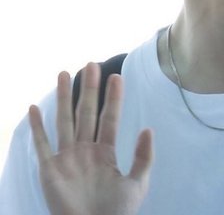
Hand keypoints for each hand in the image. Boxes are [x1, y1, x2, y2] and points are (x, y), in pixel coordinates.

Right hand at [29, 62, 153, 214]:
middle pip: (87, 112)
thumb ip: (144, 156)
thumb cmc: (117, 212)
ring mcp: (67, 158)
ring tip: (63, 74)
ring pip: (64, 121)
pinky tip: (33, 108)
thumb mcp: (138, 183)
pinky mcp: (49, 170)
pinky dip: (36, 127)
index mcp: (106, 152)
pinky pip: (41, 145)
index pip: (110, 118)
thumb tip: (148, 127)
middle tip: (91, 64)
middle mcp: (85, 150)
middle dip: (89, 89)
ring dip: (63, 98)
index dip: (113, 98)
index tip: (116, 76)